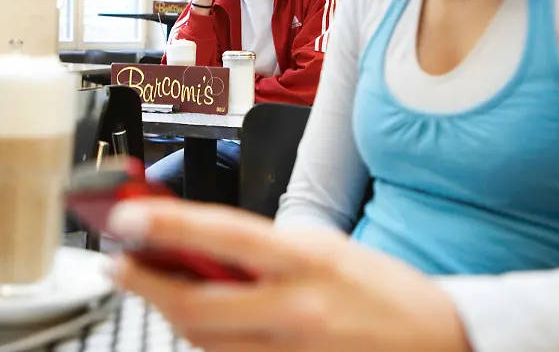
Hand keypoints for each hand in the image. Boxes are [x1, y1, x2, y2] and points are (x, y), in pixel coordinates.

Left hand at [107, 199, 470, 351]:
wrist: (438, 341)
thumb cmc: (382, 291)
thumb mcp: (326, 248)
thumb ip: (265, 250)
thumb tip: (199, 246)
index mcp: (307, 260)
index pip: (221, 236)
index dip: (165, 227)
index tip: (125, 219)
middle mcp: (297, 309)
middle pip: (196, 307)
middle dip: (147, 285)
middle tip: (119, 266)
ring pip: (205, 342)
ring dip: (174, 315)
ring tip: (158, 288)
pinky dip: (211, 344)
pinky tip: (206, 325)